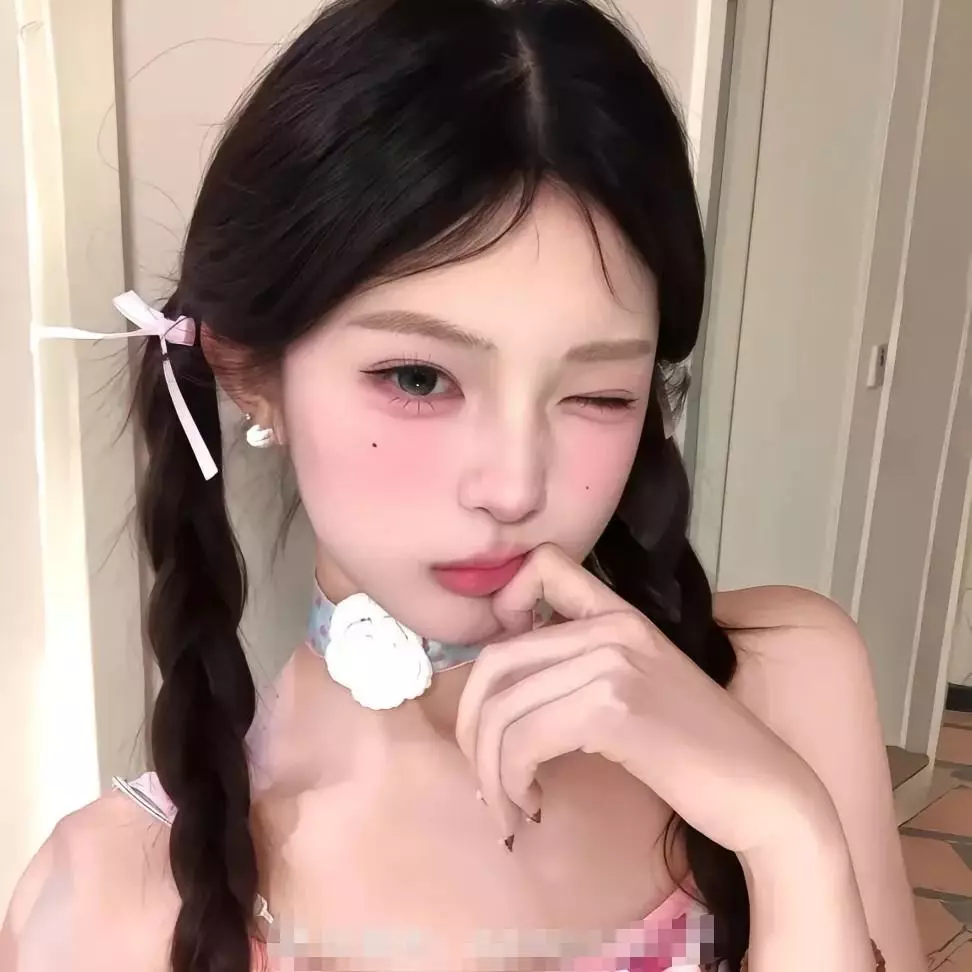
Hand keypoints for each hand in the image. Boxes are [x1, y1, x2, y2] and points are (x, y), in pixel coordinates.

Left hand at [454, 543, 834, 856]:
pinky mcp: (614, 708)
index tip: (506, 672)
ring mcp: (614, 662)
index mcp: (620, 614)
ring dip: (490, 770)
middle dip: (472, 724)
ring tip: (509, 804)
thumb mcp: (639, 687)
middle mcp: (614, 625)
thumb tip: (502, 691)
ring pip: (502, 708)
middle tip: (485, 776)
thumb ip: (585, 666)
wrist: (766, 792)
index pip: (544, 565)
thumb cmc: (699, 750)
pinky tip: (533, 805)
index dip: (504, 604)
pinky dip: (512, 782)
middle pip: (497, 658)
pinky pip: (524, 741)